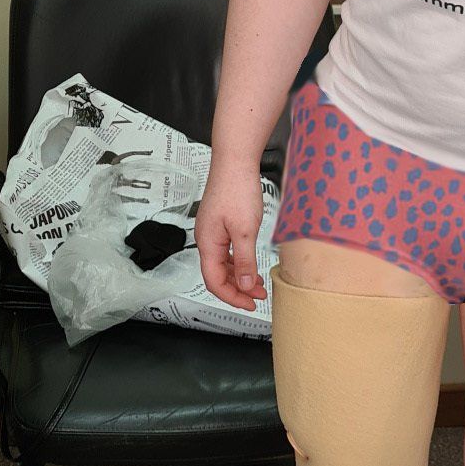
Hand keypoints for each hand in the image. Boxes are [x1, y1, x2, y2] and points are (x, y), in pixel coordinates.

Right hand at [194, 161, 268, 310]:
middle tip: (257, 297)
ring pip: (223, 264)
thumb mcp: (245, 230)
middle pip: (217, 275)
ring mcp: (212, 231)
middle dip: (237, 289)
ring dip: (239, 276)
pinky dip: (239, 262)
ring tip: (258, 284)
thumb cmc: (236, 189)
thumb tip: (242, 285)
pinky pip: (227, 251)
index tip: (249, 304)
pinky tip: (251, 264)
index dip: (231, 297)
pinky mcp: (220, 223)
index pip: (214, 282)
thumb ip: (243, 261)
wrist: (235, 161)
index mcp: (207, 243)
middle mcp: (206, 239)